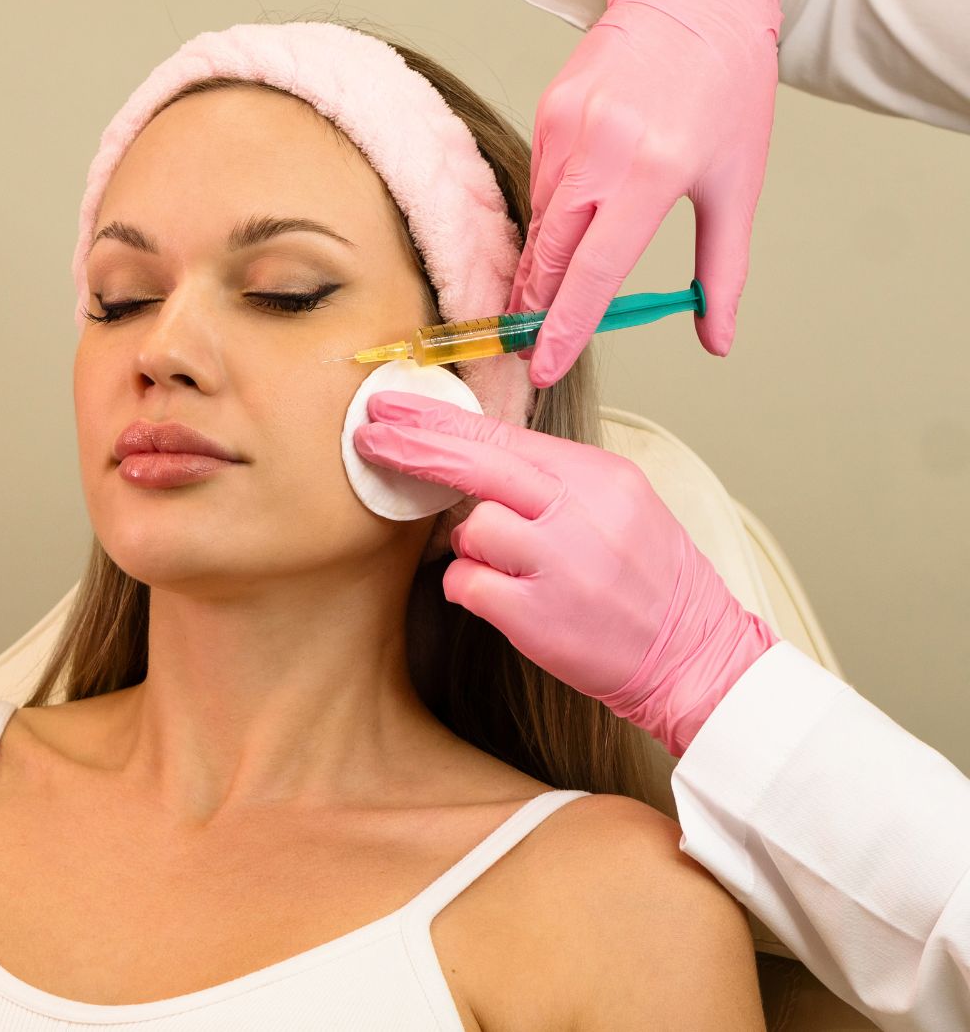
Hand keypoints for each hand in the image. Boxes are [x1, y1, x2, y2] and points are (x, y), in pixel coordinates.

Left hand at [354, 390, 777, 754]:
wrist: (694, 655)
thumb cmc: (648, 581)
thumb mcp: (617, 505)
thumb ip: (551, 478)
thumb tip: (474, 453)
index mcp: (599, 476)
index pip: (504, 434)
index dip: (439, 419)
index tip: (391, 406)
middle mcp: (581, 511)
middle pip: (478, 463)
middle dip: (415, 447)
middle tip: (369, 435)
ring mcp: (559, 563)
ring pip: (471, 529)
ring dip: (472, 547)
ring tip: (512, 568)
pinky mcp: (536, 616)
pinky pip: (467, 583)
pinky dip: (470, 589)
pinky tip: (502, 599)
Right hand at [515, 0, 781, 386]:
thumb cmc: (726, 86)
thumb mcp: (736, 185)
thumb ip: (722, 271)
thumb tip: (716, 337)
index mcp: (654, 171)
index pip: (596, 271)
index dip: (566, 327)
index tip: (545, 365)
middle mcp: (604, 149)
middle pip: (550, 254)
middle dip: (534, 310)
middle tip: (527, 350)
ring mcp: (568, 127)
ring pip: (542, 221)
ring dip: (542, 265)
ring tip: (541, 300)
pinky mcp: (548, 112)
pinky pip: (540, 184)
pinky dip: (550, 217)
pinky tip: (562, 230)